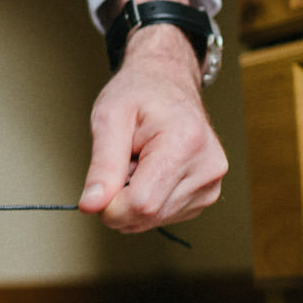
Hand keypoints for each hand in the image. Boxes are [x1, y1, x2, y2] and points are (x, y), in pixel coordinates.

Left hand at [78, 23, 226, 232]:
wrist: (167, 83)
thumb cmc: (138, 94)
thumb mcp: (109, 119)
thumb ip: (101, 166)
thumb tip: (92, 206)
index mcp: (185, 143)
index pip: (142, 203)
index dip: (110, 205)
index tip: (98, 188)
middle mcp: (207, 167)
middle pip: (148, 215)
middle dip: (120, 201)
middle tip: (119, 164)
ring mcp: (211, 183)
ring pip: (155, 219)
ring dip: (133, 200)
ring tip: (137, 163)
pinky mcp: (207, 194)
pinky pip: (164, 216)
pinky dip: (147, 200)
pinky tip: (149, 173)